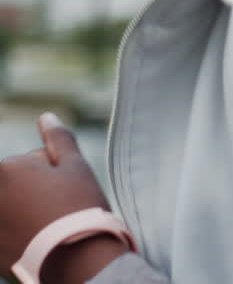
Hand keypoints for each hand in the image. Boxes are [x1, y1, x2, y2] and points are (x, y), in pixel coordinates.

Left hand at [0, 114, 126, 282]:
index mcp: (5, 170)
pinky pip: (8, 233)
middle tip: (60, 209)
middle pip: (15, 185)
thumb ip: (58, 139)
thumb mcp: (76, 166)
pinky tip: (40, 243)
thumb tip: (46, 117)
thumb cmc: (79, 209)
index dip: (52, 173)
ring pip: (11, 209)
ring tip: (50, 229)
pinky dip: (20, 236)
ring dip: (26, 213)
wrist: (78, 262)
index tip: (64, 191)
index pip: (28, 162)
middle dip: (34, 191)